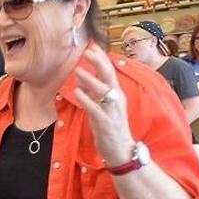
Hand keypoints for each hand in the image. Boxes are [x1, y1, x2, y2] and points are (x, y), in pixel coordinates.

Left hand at [73, 46, 136, 165]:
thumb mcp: (102, 107)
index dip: (102, 59)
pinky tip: (77, 92)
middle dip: (99, 63)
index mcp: (117, 95)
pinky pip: (95, 109)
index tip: (92, 47)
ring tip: (78, 70)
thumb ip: (93, 94)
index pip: (110, 72)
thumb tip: (80, 80)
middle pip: (109, 77)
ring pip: (103, 91)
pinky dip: (86, 99)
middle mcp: (117, 100)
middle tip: (87, 52)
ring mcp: (112, 111)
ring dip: (90, 80)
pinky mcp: (106, 123)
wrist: (121, 151)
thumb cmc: (111, 128)